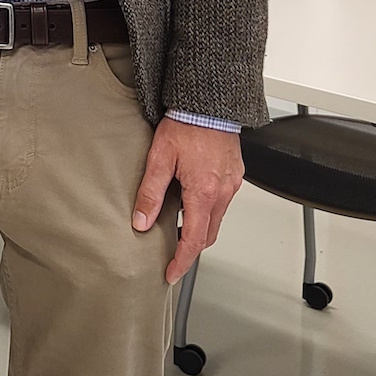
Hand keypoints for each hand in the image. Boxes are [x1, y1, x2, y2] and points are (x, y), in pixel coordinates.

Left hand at [132, 116, 244, 284]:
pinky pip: (222, 202)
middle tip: (172, 255)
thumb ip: (150, 192)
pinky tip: (191, 203)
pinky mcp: (234, 175)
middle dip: (190, 248)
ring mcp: (231, 184)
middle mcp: (223, 191)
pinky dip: (207, 211)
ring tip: (177, 229)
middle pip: (208, 234)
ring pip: (216, 219)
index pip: (194, 240)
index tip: (171, 272)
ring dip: (199, 228)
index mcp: (204, 192)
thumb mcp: (159, 158)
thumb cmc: (186, 124)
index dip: (182, 261)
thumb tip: (141, 221)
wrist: (209, 102)